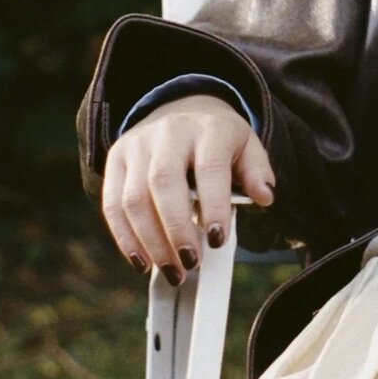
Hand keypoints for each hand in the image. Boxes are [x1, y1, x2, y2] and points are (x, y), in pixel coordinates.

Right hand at [100, 93, 274, 283]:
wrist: (182, 109)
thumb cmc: (218, 140)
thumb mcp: (247, 147)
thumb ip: (257, 172)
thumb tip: (265, 197)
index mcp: (209, 128)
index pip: (210, 168)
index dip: (213, 206)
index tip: (217, 240)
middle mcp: (169, 132)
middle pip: (164, 183)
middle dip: (175, 229)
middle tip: (190, 263)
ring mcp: (138, 144)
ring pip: (134, 197)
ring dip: (150, 241)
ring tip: (172, 269)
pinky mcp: (116, 158)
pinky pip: (112, 203)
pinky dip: (124, 238)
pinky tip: (142, 261)